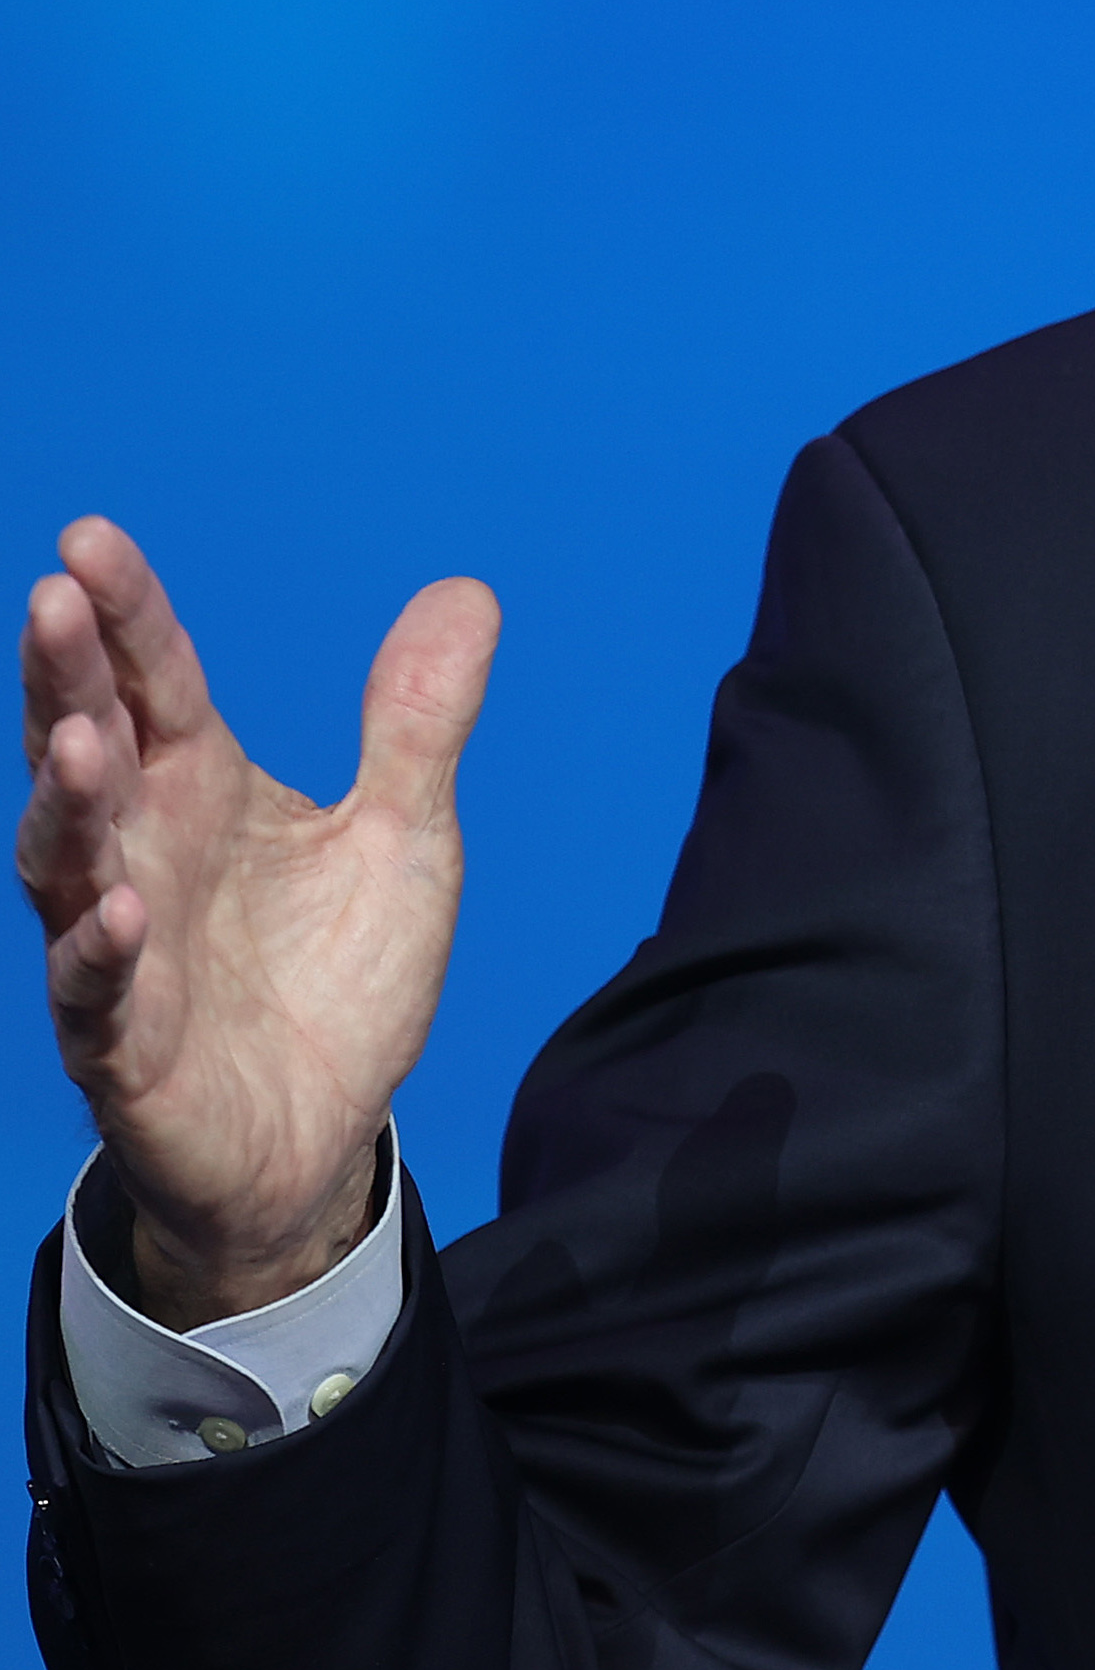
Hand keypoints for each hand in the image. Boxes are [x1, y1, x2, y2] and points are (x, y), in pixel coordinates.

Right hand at [19, 519, 497, 1326]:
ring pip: (67, 862)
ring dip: (67, 802)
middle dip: (64, 679)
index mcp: (202, 789)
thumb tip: (467, 593)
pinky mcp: (124, 1046)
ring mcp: (120, 948)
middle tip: (52, 599)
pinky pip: (95, 994)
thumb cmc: (336, 973)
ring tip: (79, 740)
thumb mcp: (404, 836)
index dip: (123, 612)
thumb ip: (417, 724)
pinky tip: (113, 912)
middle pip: (88, 748)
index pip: (152, 680)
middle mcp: (142, 853)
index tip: (89, 538)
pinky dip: (98, 952)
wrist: (321, 1131)